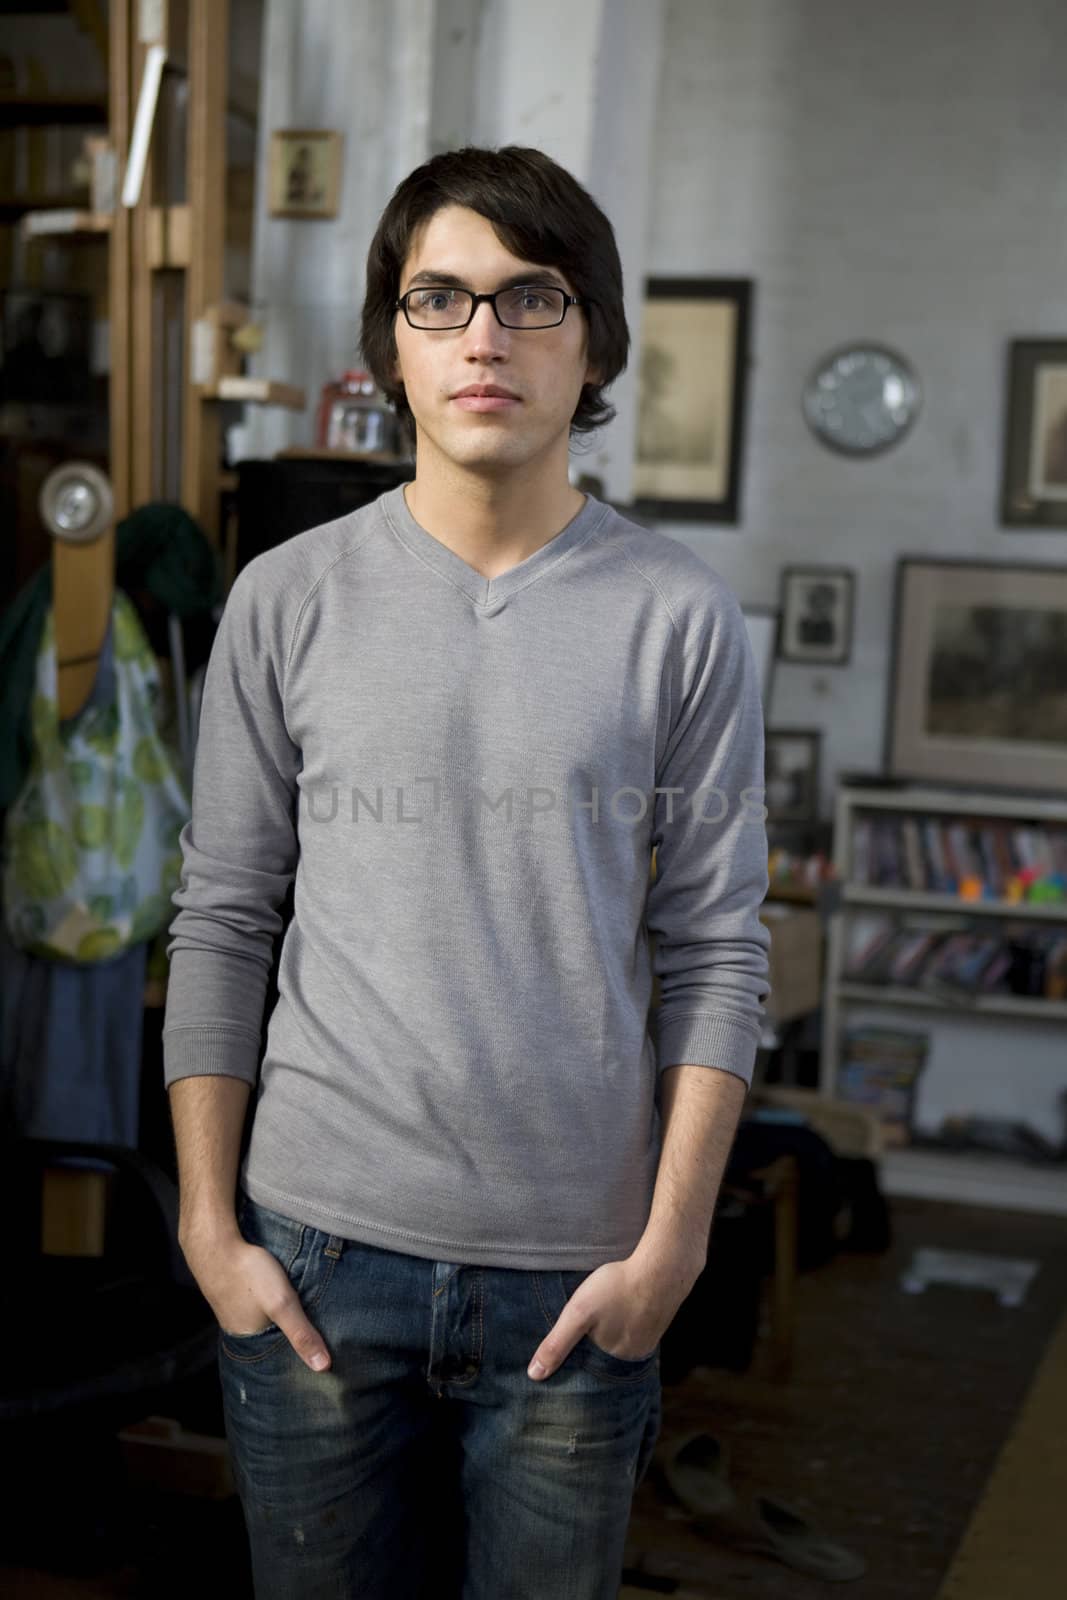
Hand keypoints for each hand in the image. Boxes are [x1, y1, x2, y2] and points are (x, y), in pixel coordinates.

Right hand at [180, 1226, 331, 1373]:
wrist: (215, 1243)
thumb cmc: (248, 1274)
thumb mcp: (282, 1304)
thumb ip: (301, 1334)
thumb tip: (323, 1367)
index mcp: (249, 1340)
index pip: (280, 1355)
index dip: (300, 1353)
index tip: (323, 1352)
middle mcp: (239, 1328)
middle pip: (273, 1337)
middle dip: (293, 1334)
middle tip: (319, 1331)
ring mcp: (235, 1308)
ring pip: (265, 1318)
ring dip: (281, 1315)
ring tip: (304, 1311)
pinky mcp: (235, 1290)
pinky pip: (257, 1302)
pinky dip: (270, 1300)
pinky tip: (278, 1292)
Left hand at [526, 1253, 697, 1380]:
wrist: (663, 1267)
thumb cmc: (618, 1288)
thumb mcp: (578, 1313)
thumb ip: (556, 1344)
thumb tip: (534, 1376)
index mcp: (614, 1362)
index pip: (588, 1369)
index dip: (576, 1360)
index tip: (566, 1351)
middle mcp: (634, 1356)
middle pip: (605, 1357)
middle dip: (593, 1348)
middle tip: (584, 1330)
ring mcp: (649, 1339)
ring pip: (622, 1341)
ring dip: (611, 1334)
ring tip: (600, 1320)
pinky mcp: (658, 1320)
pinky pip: (636, 1328)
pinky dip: (627, 1321)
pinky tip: (622, 1308)